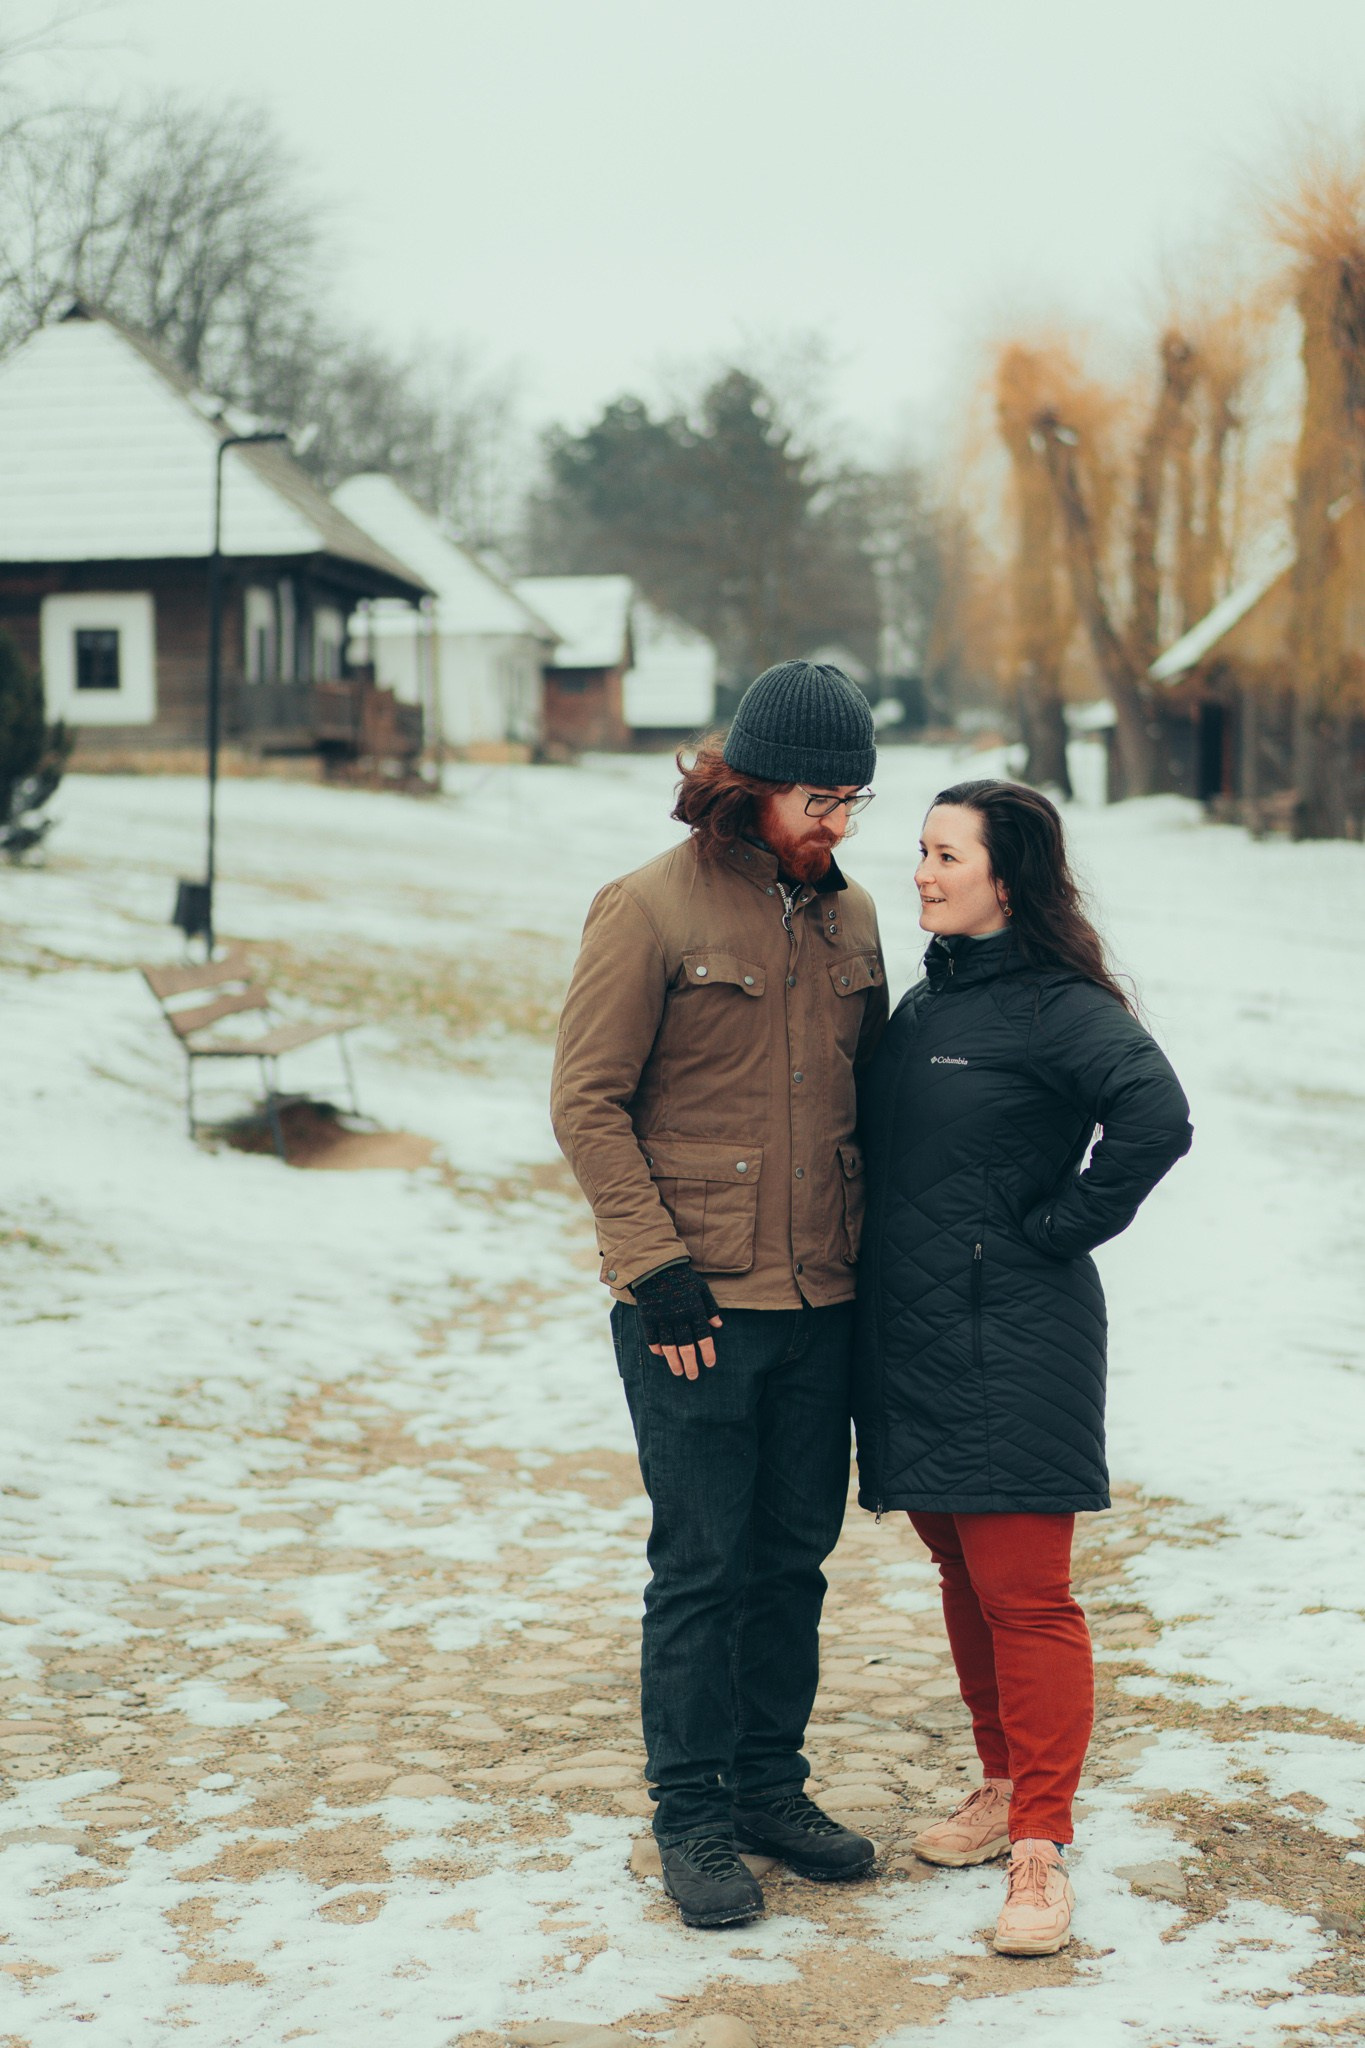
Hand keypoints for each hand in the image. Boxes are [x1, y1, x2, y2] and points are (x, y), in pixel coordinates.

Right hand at [631, 1262, 723, 1380]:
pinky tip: (661, 1354)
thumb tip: (719, 1326)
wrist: (656, 1267)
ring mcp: (662, 1318)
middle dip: (691, 1364)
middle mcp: (679, 1317)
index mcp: (694, 1310)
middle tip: (693, 1376)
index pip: (704, 1336)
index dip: (708, 1352)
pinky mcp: (648, 1317)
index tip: (710, 1364)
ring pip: (669, 1346)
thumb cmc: (682, 1278)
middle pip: (686, 1346)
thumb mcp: (701, 1289)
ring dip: (674, 1361)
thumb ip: (710, 1308)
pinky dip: (656, 1348)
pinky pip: (652, 1338)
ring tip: (678, 1372)